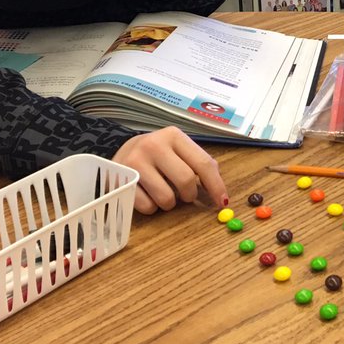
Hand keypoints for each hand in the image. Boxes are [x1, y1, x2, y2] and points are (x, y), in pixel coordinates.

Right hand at [113, 126, 227, 214]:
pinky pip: (148, 207)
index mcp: (174, 136)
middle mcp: (154, 145)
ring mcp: (136, 162)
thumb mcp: (177, 149)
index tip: (222, 201)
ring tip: (163, 192)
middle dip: (190, 195)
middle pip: (186, 181)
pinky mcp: (122, 180)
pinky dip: (152, 207)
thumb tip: (219, 192)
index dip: (216, 186)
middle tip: (186, 195)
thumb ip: (198, 164)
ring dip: (170, 203)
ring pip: (167, 198)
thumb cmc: (157, 154)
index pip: (203, 163)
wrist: (121, 152)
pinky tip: (148, 195)